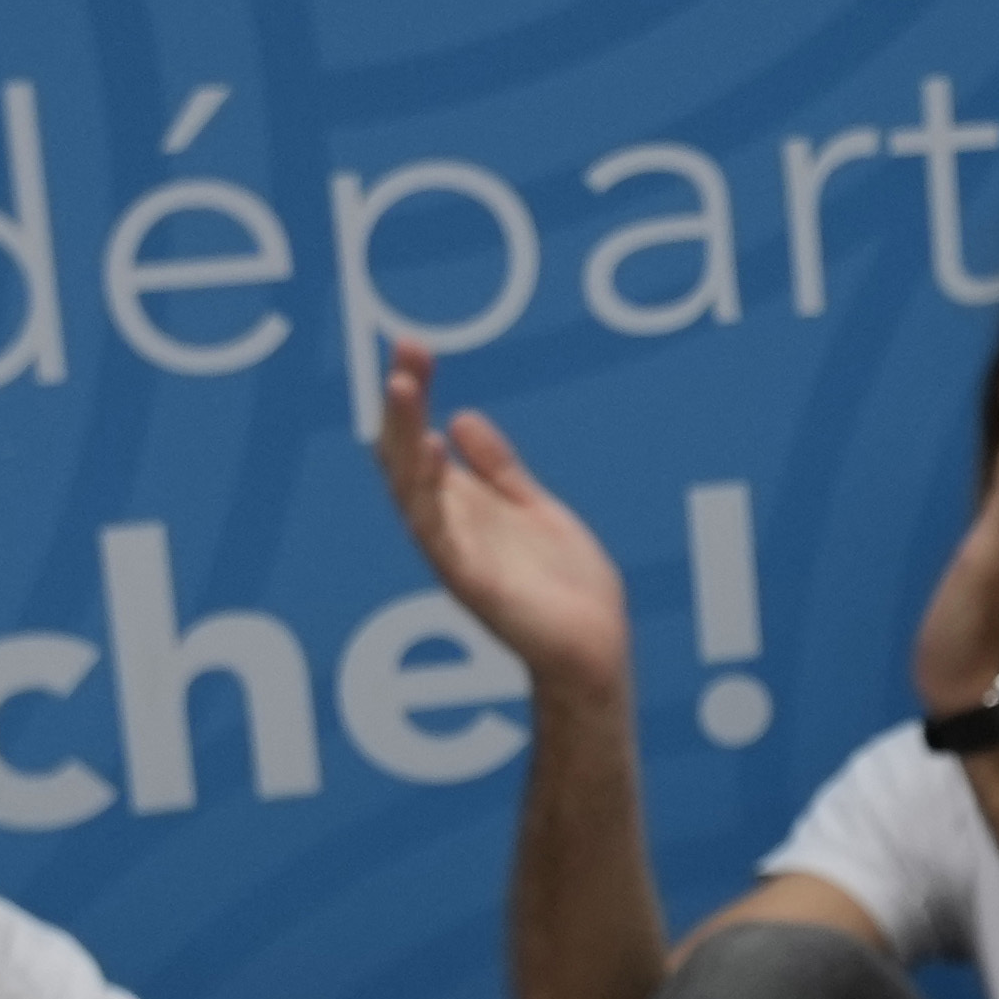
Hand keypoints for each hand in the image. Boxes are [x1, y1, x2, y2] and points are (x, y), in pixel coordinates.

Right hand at [365, 346, 633, 703]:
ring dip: (406, 437)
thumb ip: (500, 471)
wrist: (594, 652)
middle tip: (405, 351)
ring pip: (414, 488)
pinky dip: (431, 495)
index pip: (422, 441)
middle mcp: (450, 527)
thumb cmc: (565, 590)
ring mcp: (457, 555)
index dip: (416, 396)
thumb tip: (462, 418)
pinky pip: (442, 536)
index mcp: (464, 508)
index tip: (412, 346)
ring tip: (403, 387)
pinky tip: (432, 453)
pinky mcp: (475, 584)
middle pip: (409, 457)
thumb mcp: (535, 512)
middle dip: (404, 405)